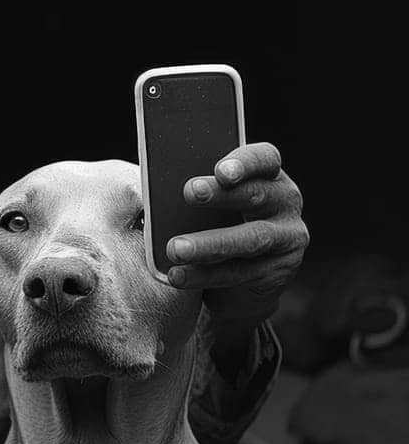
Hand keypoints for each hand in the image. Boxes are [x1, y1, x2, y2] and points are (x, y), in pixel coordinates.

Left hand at [166, 142, 308, 322]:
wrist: (239, 284)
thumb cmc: (216, 228)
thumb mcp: (210, 207)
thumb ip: (198, 194)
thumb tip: (156, 190)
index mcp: (267, 176)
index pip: (265, 158)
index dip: (245, 162)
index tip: (220, 170)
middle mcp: (284, 202)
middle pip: (256, 194)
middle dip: (222, 194)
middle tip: (189, 192)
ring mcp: (287, 237)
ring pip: (249, 239)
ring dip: (209, 243)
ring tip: (175, 248)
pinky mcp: (279, 271)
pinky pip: (240, 273)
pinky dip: (205, 275)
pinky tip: (178, 275)